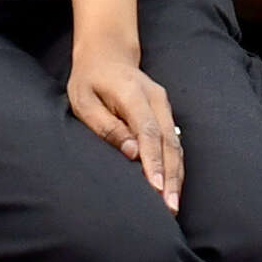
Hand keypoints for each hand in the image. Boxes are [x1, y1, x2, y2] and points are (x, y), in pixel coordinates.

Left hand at [67, 44, 181, 210]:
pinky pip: (175, 143)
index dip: (153, 161)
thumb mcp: (84, 101)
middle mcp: (156, 99)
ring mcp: (164, 106)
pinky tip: (173, 189)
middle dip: (171, 177)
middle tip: (170, 207)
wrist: (108, 54)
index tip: (155, 187)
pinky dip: (175, 167)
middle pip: (169, 142)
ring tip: (173, 205)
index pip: (148, 131)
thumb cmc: (90, 80)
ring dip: (176, 176)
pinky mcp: (166, 114)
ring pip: (177, 145)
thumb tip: (131, 153)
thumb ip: (106, 126)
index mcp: (133, 94)